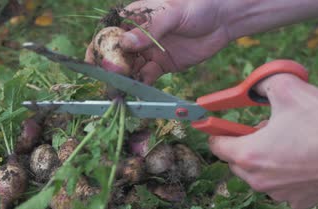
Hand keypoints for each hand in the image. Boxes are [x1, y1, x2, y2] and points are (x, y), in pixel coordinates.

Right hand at [85, 0, 228, 84]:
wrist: (224, 19)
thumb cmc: (198, 5)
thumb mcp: (173, 13)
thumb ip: (150, 29)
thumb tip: (125, 44)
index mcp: (136, 17)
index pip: (110, 32)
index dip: (99, 46)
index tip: (93, 61)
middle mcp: (138, 36)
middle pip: (117, 54)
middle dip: (110, 68)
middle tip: (108, 81)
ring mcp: (149, 51)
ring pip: (130, 68)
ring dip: (124, 80)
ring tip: (119, 91)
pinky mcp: (161, 65)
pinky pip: (146, 77)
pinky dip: (141, 84)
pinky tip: (138, 91)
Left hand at [208, 74, 317, 208]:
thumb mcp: (286, 88)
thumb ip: (260, 84)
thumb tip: (252, 87)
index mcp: (247, 155)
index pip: (216, 146)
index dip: (218, 131)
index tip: (225, 124)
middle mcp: (257, 180)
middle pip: (236, 162)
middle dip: (246, 145)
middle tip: (268, 129)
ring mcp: (278, 194)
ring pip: (259, 175)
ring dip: (266, 160)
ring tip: (290, 143)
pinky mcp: (298, 201)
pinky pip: (282, 186)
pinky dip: (287, 174)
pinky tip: (305, 160)